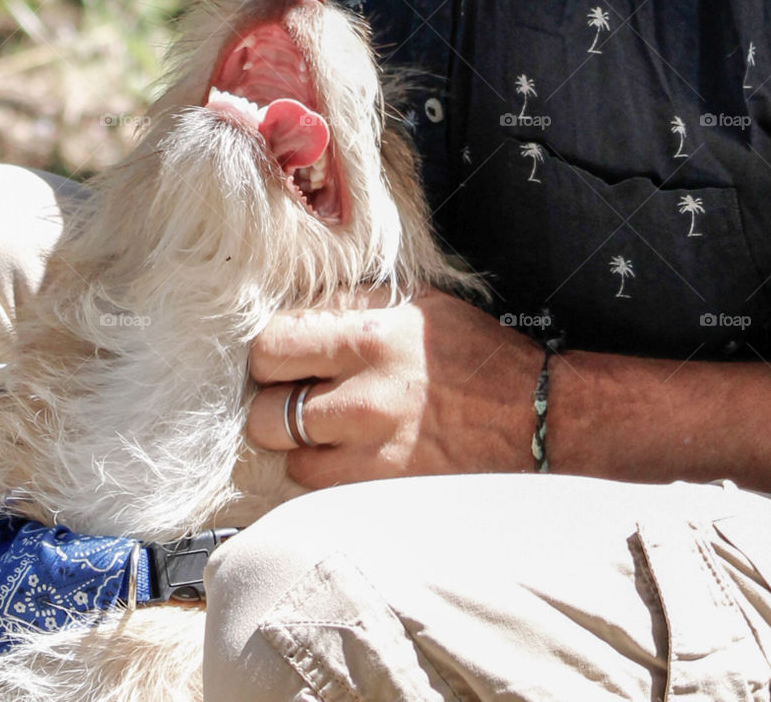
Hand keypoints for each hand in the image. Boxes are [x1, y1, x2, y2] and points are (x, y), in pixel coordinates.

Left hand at [247, 288, 542, 487]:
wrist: (534, 416)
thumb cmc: (473, 354)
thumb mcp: (416, 304)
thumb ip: (350, 304)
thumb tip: (295, 311)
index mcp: (368, 340)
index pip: (271, 347)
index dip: (269, 352)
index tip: (283, 356)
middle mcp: (364, 401)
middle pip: (264, 413)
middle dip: (273, 402)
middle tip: (296, 394)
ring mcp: (372, 456)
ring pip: (290, 458)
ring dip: (302, 444)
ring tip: (330, 427)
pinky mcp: (385, 493)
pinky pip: (324, 489)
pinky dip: (329, 473)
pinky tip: (352, 453)